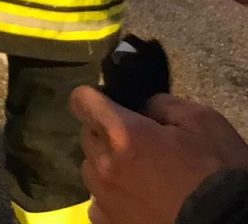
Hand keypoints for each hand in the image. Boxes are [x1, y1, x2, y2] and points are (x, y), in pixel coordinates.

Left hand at [71, 86, 241, 223]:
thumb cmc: (219, 173)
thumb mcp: (203, 123)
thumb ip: (163, 105)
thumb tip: (142, 107)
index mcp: (122, 135)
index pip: (82, 101)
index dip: (95, 98)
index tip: (109, 104)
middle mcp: (105, 165)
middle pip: (88, 136)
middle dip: (108, 134)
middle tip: (140, 145)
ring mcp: (104, 198)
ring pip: (92, 169)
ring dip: (109, 166)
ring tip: (142, 176)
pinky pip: (98, 202)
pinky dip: (113, 197)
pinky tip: (140, 200)